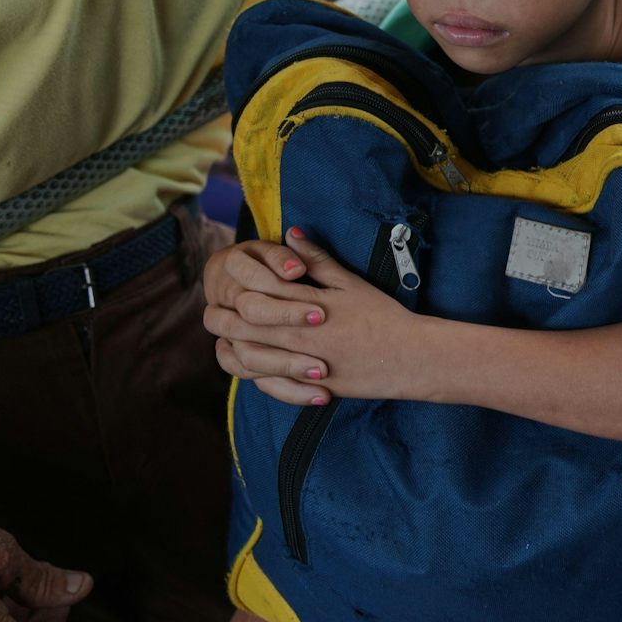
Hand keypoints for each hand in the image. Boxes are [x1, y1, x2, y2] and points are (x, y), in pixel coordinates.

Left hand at [206, 228, 408, 405]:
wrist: (409, 356)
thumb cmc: (381, 315)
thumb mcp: (350, 282)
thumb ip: (316, 260)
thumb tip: (291, 232)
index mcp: (306, 306)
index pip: (255, 295)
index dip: (234, 289)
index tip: (224, 283)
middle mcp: (299, 336)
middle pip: (243, 328)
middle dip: (221, 319)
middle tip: (213, 311)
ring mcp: (302, 365)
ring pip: (248, 360)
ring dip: (231, 348)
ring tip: (224, 339)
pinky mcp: (310, 388)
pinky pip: (269, 386)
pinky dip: (253, 376)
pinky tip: (248, 367)